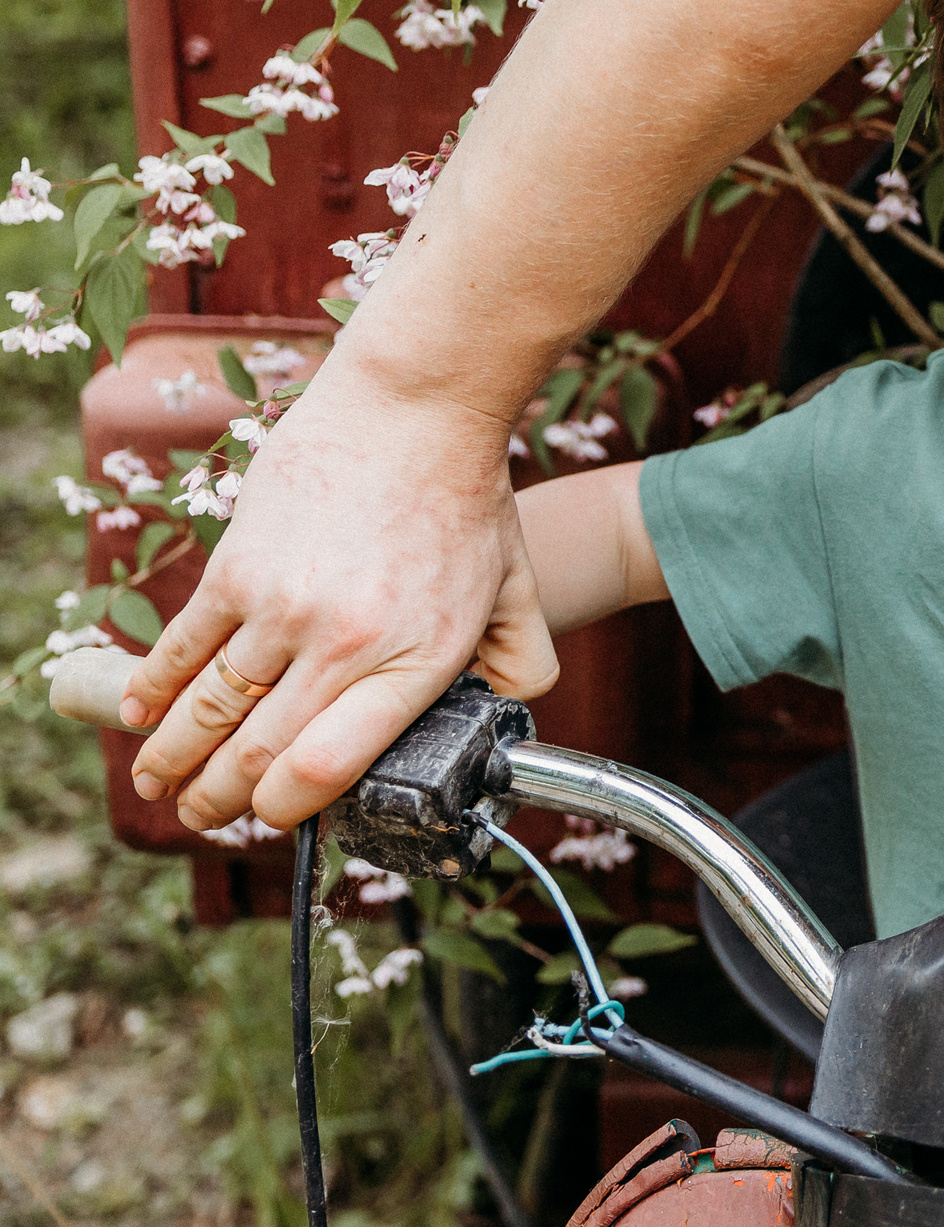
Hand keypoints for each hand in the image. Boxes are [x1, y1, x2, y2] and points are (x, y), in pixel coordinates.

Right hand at [121, 361, 557, 830]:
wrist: (416, 410)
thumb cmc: (466, 503)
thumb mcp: (519, 595)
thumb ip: (520, 669)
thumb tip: (501, 727)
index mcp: (416, 662)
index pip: (330, 767)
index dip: (288, 808)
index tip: (271, 816)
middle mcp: (347, 643)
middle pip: (259, 751)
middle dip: (218, 799)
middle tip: (200, 813)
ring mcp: (285, 606)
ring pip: (210, 709)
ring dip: (172, 757)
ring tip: (158, 781)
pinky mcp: (239, 566)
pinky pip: (183, 647)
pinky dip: (152, 690)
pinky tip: (139, 717)